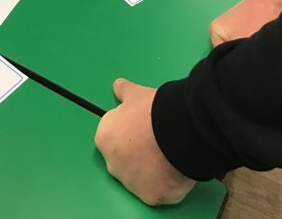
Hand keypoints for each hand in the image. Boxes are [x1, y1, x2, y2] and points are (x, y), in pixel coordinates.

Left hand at [95, 79, 194, 205]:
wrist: (176, 131)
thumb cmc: (152, 110)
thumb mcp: (135, 94)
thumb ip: (123, 91)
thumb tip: (118, 86)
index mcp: (104, 138)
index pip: (113, 136)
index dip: (129, 130)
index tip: (142, 126)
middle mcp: (112, 164)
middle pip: (124, 159)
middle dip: (137, 151)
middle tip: (155, 139)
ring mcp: (131, 183)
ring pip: (139, 177)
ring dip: (149, 168)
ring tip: (167, 152)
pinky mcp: (150, 196)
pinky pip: (156, 190)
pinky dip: (164, 182)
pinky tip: (174, 167)